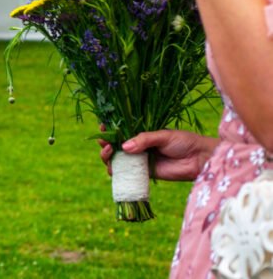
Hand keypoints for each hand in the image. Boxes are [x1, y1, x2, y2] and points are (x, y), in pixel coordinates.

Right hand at [98, 129, 217, 181]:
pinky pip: (127, 173)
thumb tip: (124, 147)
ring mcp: (140, 160)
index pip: (120, 130)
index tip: (103, 127)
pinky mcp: (145, 173)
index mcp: (141, 133)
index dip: (109, 129)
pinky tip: (112, 169)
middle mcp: (138, 146)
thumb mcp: (163, 136)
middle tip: (106, 144)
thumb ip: (144, 140)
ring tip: (109, 153)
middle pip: (115, 145)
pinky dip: (117, 172)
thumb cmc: (183, 142)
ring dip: (108, 157)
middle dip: (106, 144)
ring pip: (117, 159)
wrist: (200, 159)